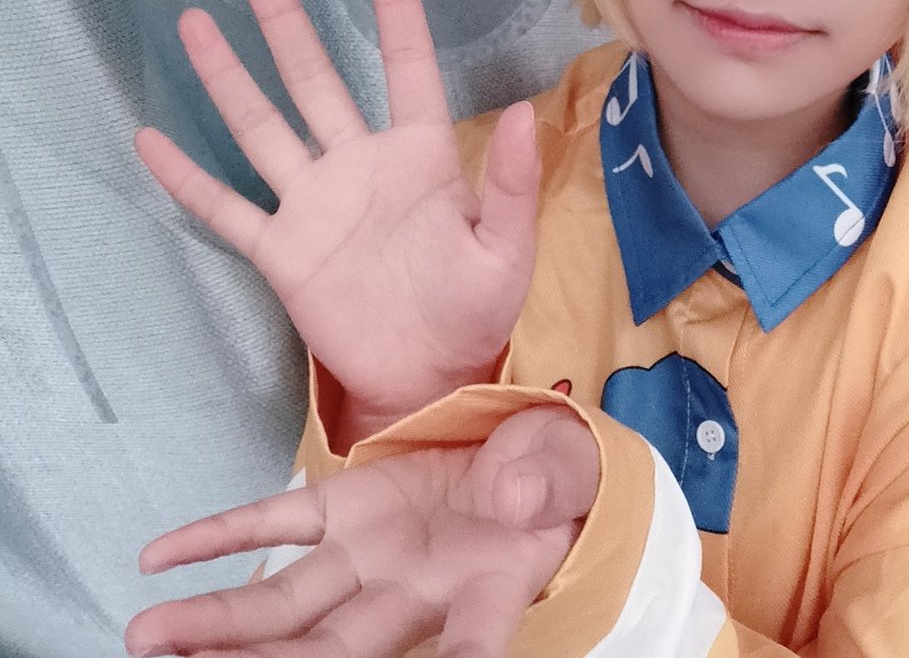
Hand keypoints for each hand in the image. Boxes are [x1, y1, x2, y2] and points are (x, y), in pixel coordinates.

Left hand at [125, 406, 599, 657]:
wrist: (530, 459)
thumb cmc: (556, 479)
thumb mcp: (569, 471)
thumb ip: (546, 479)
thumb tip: (516, 494)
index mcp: (485, 589)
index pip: (466, 647)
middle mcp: (413, 590)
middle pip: (331, 648)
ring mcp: (369, 552)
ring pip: (286, 603)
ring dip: (219, 623)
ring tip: (150, 637)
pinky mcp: (345, 506)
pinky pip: (274, 522)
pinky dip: (219, 537)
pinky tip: (159, 559)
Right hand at [136, 0, 540, 445]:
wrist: (426, 376)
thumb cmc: (474, 310)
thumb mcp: (505, 250)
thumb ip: (513, 185)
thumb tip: (526, 112)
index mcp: (419, 156)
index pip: (405, 65)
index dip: (393, 7)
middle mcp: (359, 164)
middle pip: (315, 78)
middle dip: (285, 22)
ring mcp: (314, 203)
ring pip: (262, 126)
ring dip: (228, 77)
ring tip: (196, 22)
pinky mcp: (281, 249)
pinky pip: (226, 207)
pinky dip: (188, 178)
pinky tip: (151, 138)